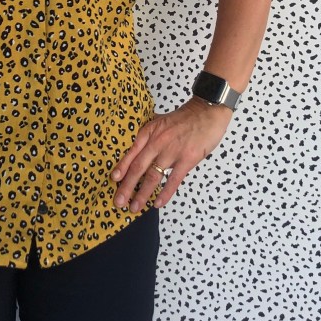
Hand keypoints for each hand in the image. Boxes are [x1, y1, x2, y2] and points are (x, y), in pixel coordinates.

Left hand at [111, 97, 232, 212]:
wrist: (207, 112)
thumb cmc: (185, 117)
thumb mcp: (161, 120)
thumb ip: (150, 132)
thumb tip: (137, 142)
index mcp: (149, 132)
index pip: (132, 152)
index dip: (122, 167)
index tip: (113, 179)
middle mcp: (157, 142)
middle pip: (138, 167)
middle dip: (127, 186)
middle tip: (118, 202)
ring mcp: (172, 152)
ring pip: (153, 176)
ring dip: (142, 194)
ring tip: (134, 207)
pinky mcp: (187, 159)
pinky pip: (173, 180)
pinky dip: (165, 193)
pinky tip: (157, 204)